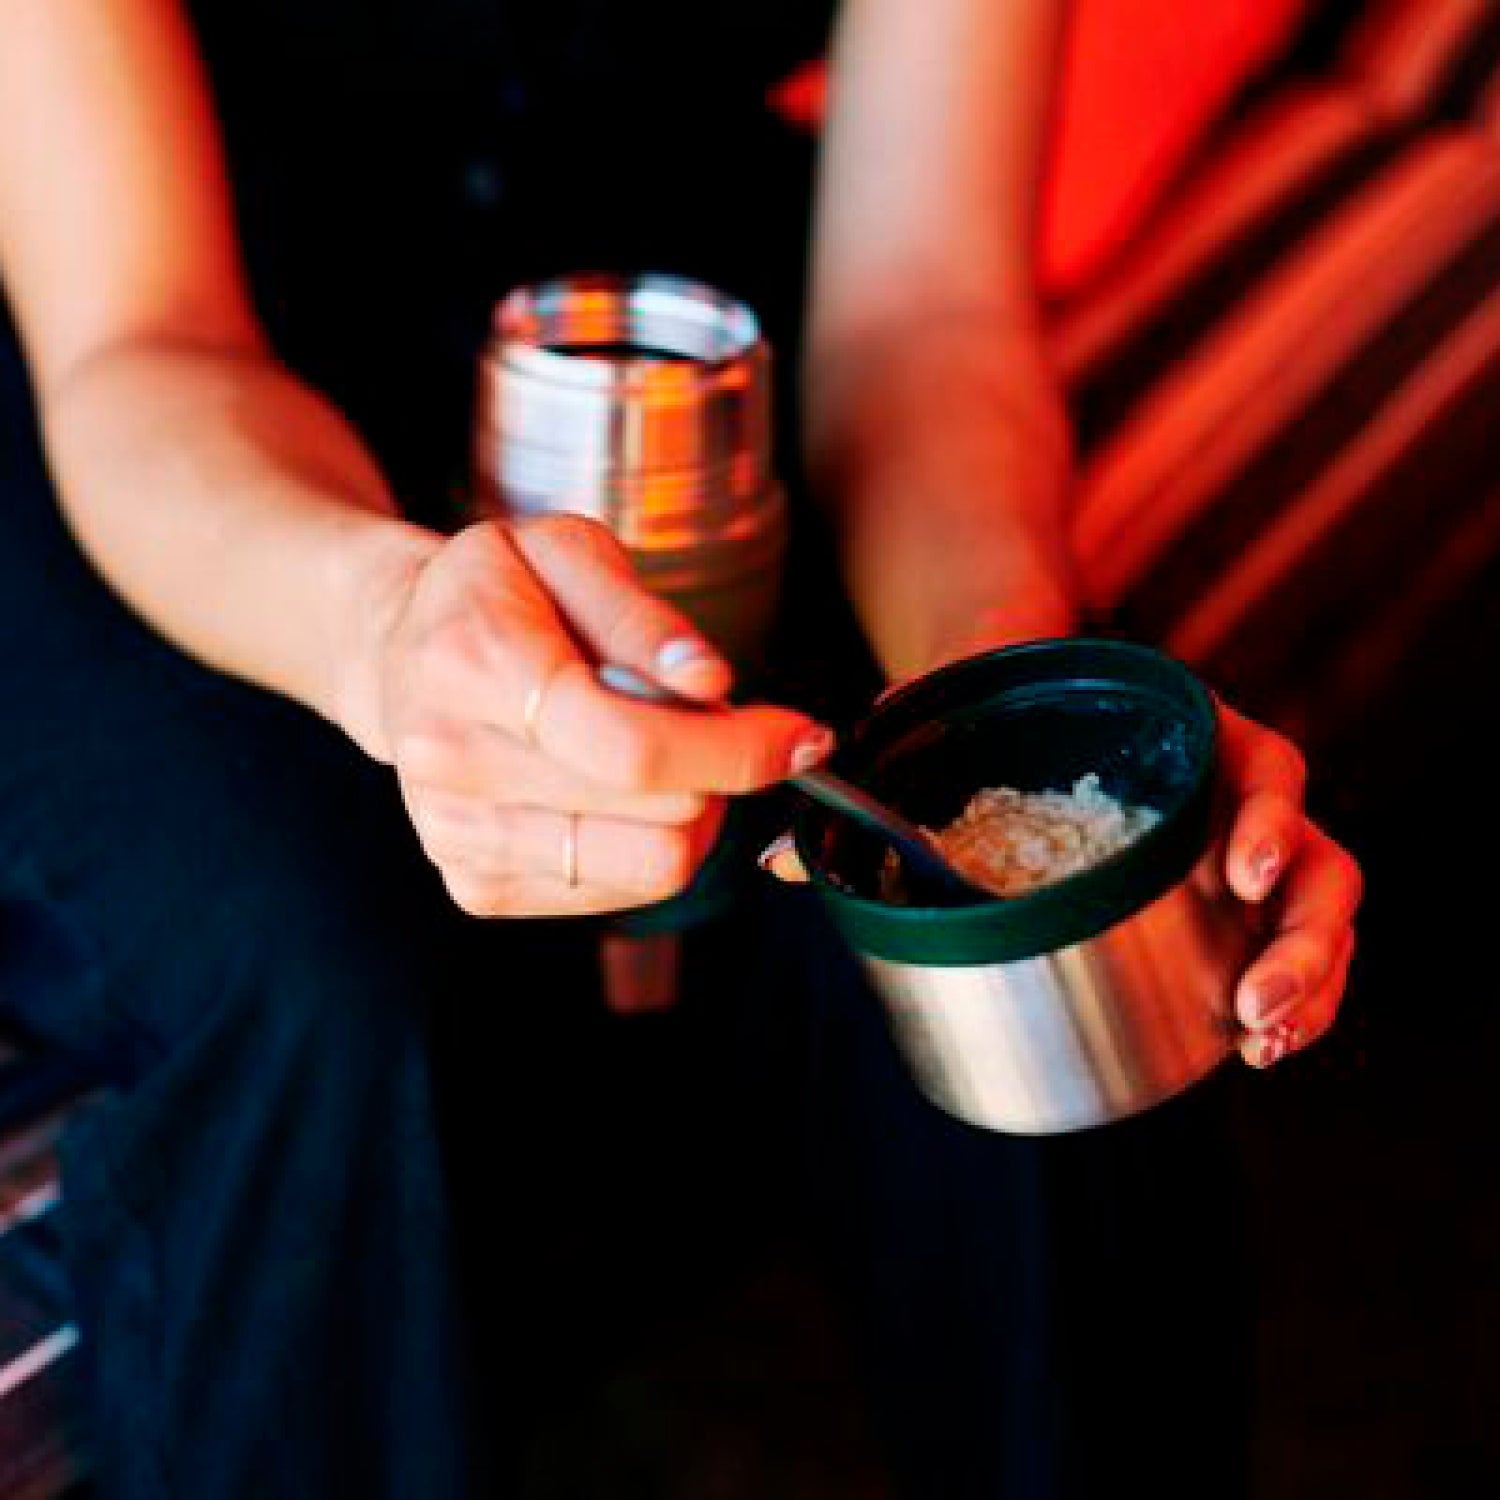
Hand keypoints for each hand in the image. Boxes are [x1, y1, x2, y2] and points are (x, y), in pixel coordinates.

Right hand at [336, 516, 833, 916]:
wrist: (397, 651)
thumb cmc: (497, 591)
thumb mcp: (565, 548)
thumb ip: (642, 615)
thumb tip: (711, 686)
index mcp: (469, 664)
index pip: (630, 747)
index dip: (738, 750)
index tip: (800, 735)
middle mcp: (450, 763)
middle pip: (654, 815)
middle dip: (720, 771)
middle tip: (713, 727)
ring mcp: (456, 836)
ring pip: (646, 870)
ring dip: (694, 817)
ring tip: (669, 760)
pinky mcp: (474, 886)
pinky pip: (616, 895)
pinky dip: (647, 847)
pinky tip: (622, 795)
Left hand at [762, 682, 1361, 1070]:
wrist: (1011, 701)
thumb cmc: (983, 717)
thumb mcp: (939, 728)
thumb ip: (873, 782)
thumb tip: (774, 866)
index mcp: (1183, 736)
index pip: (1264, 765)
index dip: (1270, 817)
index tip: (1241, 871)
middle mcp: (1226, 792)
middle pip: (1315, 855)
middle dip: (1302, 935)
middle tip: (1251, 999)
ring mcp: (1234, 850)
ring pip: (1316, 911)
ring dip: (1308, 982)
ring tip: (1260, 1042)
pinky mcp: (1221, 904)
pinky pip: (1282, 947)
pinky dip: (1287, 1000)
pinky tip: (1253, 1048)